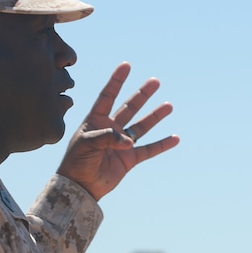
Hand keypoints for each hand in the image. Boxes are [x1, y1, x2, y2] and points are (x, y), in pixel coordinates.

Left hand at [56, 62, 178, 199]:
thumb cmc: (77, 162)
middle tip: (155, 81)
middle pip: (129, 107)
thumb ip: (107, 138)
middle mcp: (110, 129)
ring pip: (141, 126)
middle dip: (142, 94)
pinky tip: (175, 138)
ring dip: (154, 116)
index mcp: (96, 121)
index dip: (116, 81)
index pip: (107, 96)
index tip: (126, 65)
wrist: (79, 187)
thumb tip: (129, 141)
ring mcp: (121, 144)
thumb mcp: (86, 144)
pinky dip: (162, 144)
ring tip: (168, 105)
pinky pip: (149, 150)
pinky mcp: (129, 159)